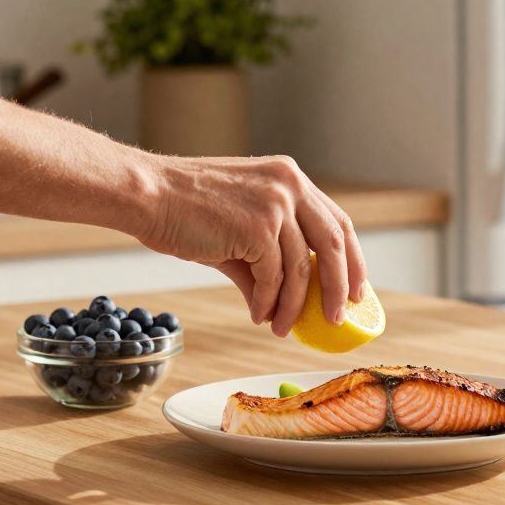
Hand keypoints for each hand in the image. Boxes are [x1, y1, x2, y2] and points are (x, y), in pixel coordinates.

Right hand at [137, 155, 368, 336]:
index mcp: (289, 177)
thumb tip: (277, 308)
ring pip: (302, 268)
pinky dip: (268, 304)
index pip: (336, 221)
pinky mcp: (258, 228)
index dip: (352, 259)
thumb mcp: (237, 229)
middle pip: (335, 243)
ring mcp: (275, 205)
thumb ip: (265, 262)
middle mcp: (289, 185)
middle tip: (338, 317)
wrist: (148, 195)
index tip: (357, 289)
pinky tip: (260, 316)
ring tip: (283, 328)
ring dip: (295, 306)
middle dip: (341, 287)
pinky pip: (274, 278)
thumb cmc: (184, 209)